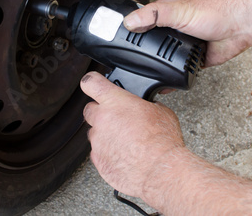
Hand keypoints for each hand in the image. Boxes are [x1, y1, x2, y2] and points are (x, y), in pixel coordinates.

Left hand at [81, 71, 184, 198]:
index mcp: (115, 101)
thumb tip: (146, 107)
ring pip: (94, 133)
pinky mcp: (98, 160)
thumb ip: (145, 105)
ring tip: (126, 141)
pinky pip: (98, 152)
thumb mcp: (161, 111)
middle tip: (117, 119)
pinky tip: (124, 155)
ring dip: (105, 134)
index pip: (90, 82)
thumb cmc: (162, 141)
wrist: (161, 170)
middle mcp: (101, 119)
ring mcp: (97, 141)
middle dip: (101, 113)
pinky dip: (108, 152)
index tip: (93, 84)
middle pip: (89, 109)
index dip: (91, 82)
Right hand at [123, 0, 249, 66]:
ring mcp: (182, 43)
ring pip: (163, 55)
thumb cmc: (215, 12)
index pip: (142, 19)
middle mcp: (173, 27)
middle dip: (140, 49)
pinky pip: (177, 69)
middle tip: (125, 58)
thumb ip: (154, 15)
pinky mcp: (192, 58)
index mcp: (167, 12)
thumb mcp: (179, 10)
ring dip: (155, 63)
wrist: (240, 27)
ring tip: (140, 71)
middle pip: (150, 39)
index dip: (129, 27)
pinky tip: (161, 81)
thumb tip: (130, 21)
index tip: (115, 35)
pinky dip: (169, 76)